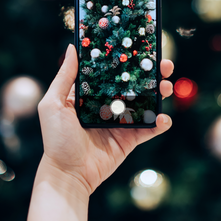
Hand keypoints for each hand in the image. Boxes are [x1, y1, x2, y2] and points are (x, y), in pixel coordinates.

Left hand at [37, 44, 173, 194]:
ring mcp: (121, 121)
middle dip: (151, 73)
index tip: (141, 46)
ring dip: (160, 93)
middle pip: (133, 83)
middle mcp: (107, 104)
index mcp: (90, 93)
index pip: (111, 70)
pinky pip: (149, 128)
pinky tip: (164, 118)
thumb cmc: (56, 139)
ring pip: (145, 102)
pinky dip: (160, 123)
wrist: (68, 174)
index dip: (126, 58)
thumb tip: (72, 48)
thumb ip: (65, 77)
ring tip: (167, 87)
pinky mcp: (130, 139)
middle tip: (164, 65)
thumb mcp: (53, 104)